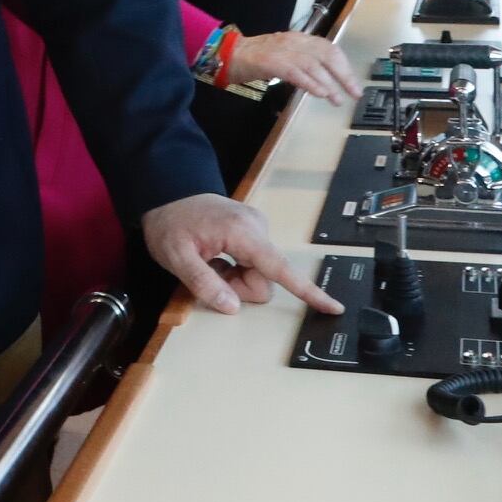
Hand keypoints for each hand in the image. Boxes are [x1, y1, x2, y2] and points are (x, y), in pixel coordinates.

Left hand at [140, 194, 341, 317]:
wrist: (168, 194)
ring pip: (260, 274)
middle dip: (240, 287)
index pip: (280, 267)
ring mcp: (257, 228)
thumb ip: (204, 284)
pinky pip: (254, 264)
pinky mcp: (253, 232)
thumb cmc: (171, 223)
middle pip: (265, 279)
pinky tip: (217, 258)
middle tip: (210, 274)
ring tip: (211, 263)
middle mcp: (257, 227)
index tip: (333, 306)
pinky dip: (236, 269)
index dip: (308, 291)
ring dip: (236, 279)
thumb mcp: (176, 257)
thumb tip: (232, 307)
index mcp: (241, 232)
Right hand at [224, 31, 362, 103]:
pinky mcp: (272, 61)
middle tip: (354, 93)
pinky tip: (319, 94)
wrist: (229, 54)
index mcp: (300, 39)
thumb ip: (305, 64)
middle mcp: (295, 41)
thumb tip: (325, 80)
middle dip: (343, 75)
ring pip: (313, 64)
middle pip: (327, 55)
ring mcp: (283, 50)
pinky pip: (296, 72)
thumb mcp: (286, 57)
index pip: (329, 49)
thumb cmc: (258, 58)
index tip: (353, 84)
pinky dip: (310, 83)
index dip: (344, 67)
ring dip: (329, 83)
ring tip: (337, 99)